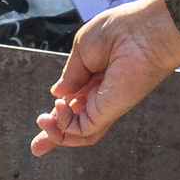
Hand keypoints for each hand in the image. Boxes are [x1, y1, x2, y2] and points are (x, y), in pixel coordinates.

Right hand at [28, 0, 179, 155]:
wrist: (143, 31)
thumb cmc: (118, 31)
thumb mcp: (82, 49)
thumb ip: (70, 75)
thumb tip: (57, 94)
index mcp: (94, 79)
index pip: (73, 104)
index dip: (57, 114)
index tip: (40, 121)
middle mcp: (101, 96)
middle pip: (76, 124)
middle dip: (54, 136)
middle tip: (36, 148)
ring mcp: (106, 106)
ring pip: (80, 133)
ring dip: (57, 134)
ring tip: (43, 121)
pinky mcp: (110, 111)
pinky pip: (84, 129)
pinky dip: (65, 124)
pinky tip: (59, 107)